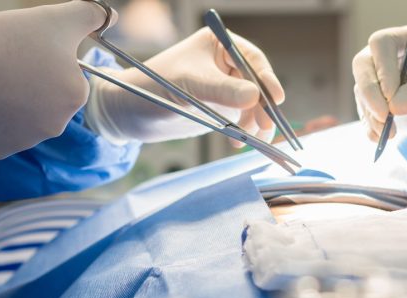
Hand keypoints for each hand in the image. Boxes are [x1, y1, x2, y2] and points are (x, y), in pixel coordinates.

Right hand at [0, 1, 110, 159]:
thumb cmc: (5, 41)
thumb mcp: (54, 19)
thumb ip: (89, 15)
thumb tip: (111, 18)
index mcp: (74, 96)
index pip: (64, 75)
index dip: (44, 59)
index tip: (23, 51)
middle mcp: (56, 127)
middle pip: (44, 99)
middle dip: (29, 84)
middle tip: (5, 65)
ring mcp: (26, 142)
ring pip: (21, 117)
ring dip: (9, 101)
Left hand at [85, 27, 285, 144]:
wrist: (130, 112)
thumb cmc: (153, 87)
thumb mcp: (190, 86)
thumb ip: (222, 91)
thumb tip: (256, 96)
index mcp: (218, 45)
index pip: (252, 60)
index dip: (266, 79)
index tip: (276, 98)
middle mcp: (225, 64)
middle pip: (258, 84)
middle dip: (264, 107)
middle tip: (265, 126)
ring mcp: (224, 88)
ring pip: (254, 105)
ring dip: (256, 123)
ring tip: (252, 139)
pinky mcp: (220, 109)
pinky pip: (242, 120)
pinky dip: (245, 132)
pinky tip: (238, 143)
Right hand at [352, 27, 406, 155]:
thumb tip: (393, 106)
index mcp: (404, 40)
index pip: (381, 44)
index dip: (382, 68)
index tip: (391, 95)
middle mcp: (385, 55)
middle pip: (362, 65)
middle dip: (370, 94)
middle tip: (384, 117)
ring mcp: (375, 77)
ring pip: (360, 91)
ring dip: (373, 115)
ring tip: (391, 133)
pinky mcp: (370, 99)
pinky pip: (362, 110)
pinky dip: (369, 126)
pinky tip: (381, 138)